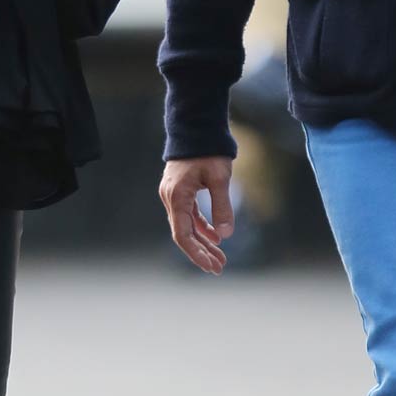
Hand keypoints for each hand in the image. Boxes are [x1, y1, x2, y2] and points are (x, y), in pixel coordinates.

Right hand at [159, 156, 233, 275]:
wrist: (197, 128)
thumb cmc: (209, 151)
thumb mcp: (220, 178)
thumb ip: (222, 207)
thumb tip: (225, 235)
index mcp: (177, 197)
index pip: (182, 235)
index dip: (196, 253)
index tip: (211, 266)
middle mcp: (170, 198)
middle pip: (184, 234)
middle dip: (201, 252)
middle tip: (219, 268)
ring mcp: (173, 195)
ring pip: (186, 226)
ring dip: (202, 242)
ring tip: (220, 258)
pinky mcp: (180, 191)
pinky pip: (188, 215)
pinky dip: (201, 227)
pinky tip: (215, 237)